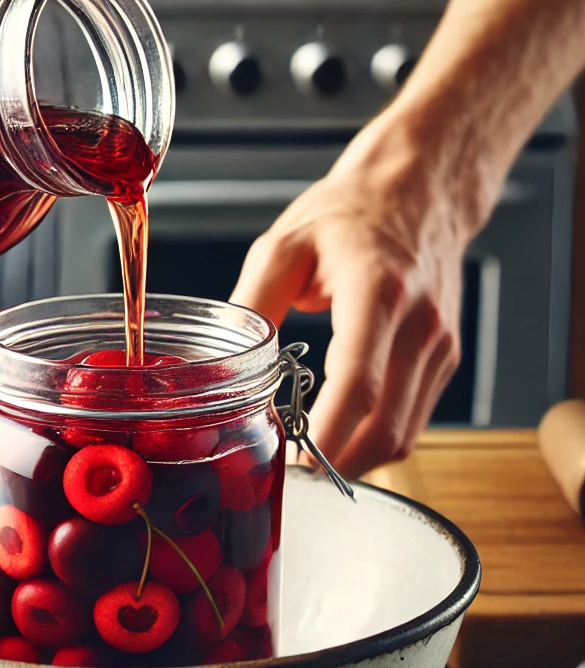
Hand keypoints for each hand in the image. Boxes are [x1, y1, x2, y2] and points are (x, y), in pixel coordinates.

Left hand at [230, 112, 474, 478]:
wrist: (421, 190)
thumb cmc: (350, 214)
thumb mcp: (284, 247)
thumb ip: (253, 308)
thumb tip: (222, 366)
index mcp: (378, 293)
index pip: (359, 385)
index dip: (328, 437)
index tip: (294, 467)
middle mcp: (420, 326)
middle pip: (388, 429)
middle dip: (338, 465)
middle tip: (289, 477)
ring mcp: (440, 347)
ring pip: (405, 436)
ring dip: (357, 460)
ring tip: (308, 461)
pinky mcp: (445, 359)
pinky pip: (412, 419)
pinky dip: (375, 438)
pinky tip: (339, 434)